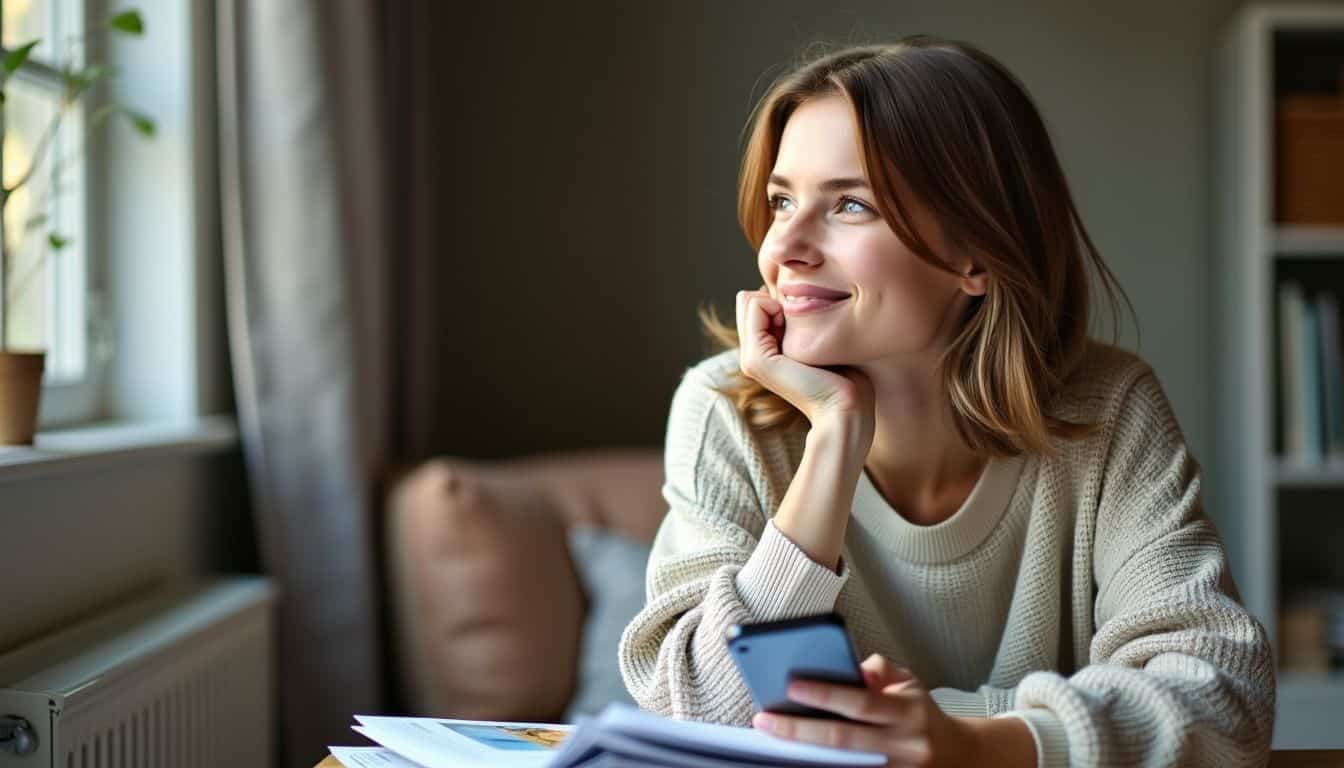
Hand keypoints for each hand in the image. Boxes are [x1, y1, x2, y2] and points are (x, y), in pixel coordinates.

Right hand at [734, 286, 874, 433]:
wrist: (846, 409)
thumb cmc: (846, 374)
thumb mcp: (818, 338)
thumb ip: (799, 320)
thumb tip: (791, 293)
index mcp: (763, 352)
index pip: (754, 302)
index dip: (781, 299)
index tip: (807, 320)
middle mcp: (751, 355)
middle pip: (748, 299)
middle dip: (775, 298)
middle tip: (803, 323)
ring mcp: (750, 359)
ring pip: (749, 299)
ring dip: (778, 302)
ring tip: (802, 328)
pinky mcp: (757, 359)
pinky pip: (755, 307)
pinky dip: (776, 305)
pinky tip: (799, 329)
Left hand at [751, 655, 1033, 767]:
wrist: (958, 756)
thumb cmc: (920, 712)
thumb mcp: (908, 682)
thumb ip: (879, 670)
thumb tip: (850, 670)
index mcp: (908, 712)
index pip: (861, 702)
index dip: (825, 694)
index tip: (791, 686)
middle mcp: (904, 745)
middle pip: (843, 740)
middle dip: (799, 730)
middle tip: (765, 720)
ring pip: (843, 765)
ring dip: (805, 755)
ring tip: (773, 741)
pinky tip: (799, 760)